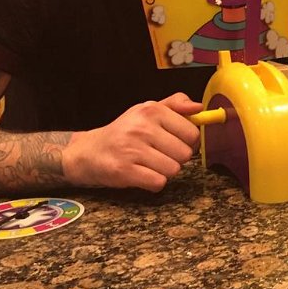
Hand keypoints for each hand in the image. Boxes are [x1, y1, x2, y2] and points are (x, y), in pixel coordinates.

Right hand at [62, 93, 201, 191]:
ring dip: (164, 171)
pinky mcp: (124, 170)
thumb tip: (198, 107)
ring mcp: (132, 149)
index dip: (188, 142)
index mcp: (151, 110)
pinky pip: (158, 182)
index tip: (175, 141)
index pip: (192, 133)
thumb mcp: (148, 111)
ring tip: (149, 163)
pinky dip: (154, 182)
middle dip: (175, 158)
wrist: (89, 151)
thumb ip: (176, 105)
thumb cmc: (125, 132)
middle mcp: (142, 128)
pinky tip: (142, 173)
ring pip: (173, 170)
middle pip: (185, 154)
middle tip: (159, 154)